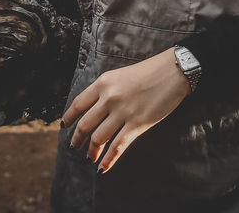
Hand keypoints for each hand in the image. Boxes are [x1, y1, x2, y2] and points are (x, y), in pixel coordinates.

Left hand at [61, 47, 190, 173]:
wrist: (173, 71)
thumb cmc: (149, 72)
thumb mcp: (120, 75)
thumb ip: (106, 90)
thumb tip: (94, 109)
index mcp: (103, 83)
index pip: (79, 104)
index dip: (70, 117)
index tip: (65, 126)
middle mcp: (109, 98)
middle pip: (85, 124)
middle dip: (78, 139)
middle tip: (75, 147)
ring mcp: (123, 112)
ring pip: (98, 138)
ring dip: (92, 151)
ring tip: (90, 157)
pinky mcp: (137, 124)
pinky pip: (117, 146)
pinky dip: (108, 160)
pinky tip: (103, 168)